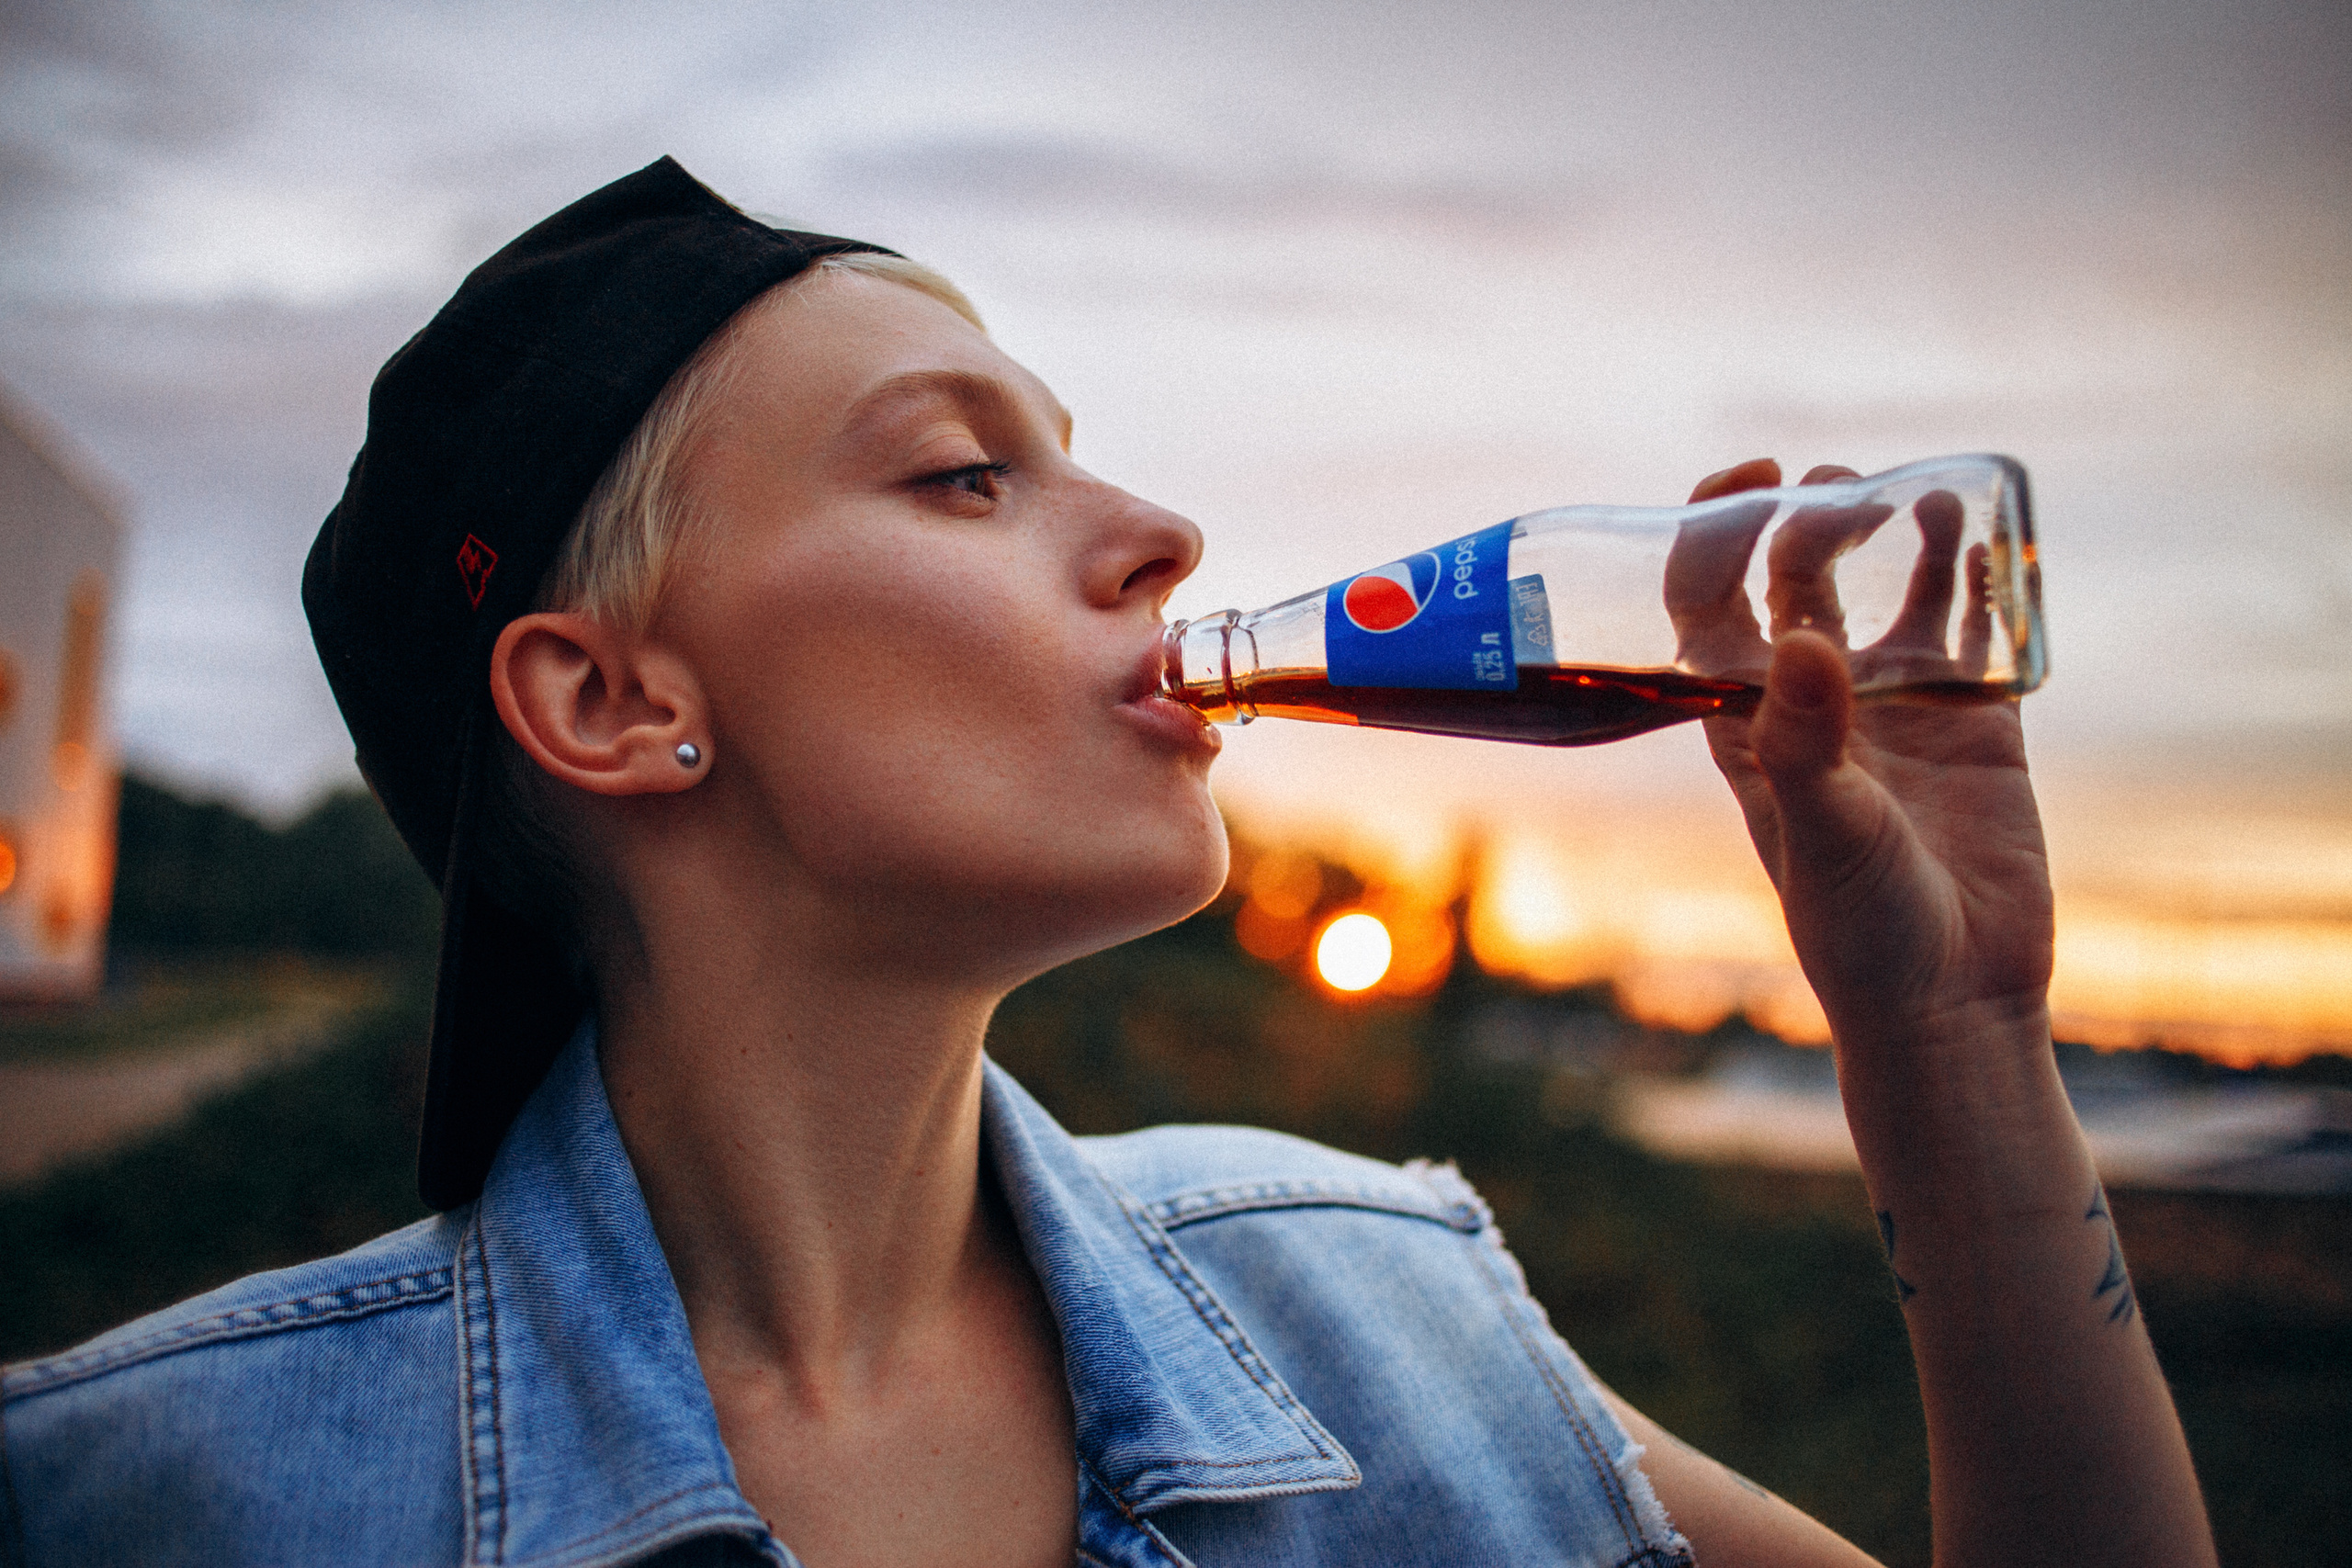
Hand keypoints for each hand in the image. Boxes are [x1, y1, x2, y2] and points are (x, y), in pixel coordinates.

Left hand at [1670, 458, 2053, 1056]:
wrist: (1952, 999)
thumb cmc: (1858, 929)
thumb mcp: (1820, 832)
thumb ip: (1807, 741)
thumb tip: (1799, 638)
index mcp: (1747, 723)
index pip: (1707, 606)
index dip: (1712, 534)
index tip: (1746, 479)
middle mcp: (1814, 705)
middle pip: (1795, 583)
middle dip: (1808, 522)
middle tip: (1838, 482)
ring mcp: (1896, 710)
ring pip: (1886, 595)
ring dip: (1894, 537)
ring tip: (1915, 493)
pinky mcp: (1974, 726)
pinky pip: (1973, 632)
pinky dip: (1978, 581)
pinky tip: (1985, 537)